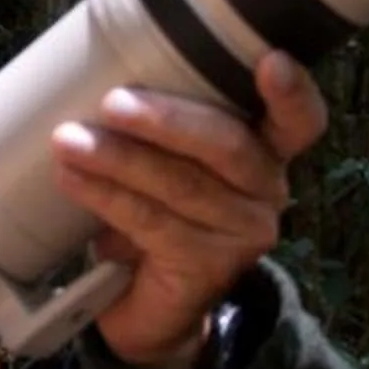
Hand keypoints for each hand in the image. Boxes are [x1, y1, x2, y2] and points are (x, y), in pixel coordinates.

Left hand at [55, 54, 327, 368]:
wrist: (151, 306)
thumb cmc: (157, 210)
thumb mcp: (164, 158)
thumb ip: (157, 120)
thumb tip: (91, 74)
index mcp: (265, 150)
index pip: (300, 120)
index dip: (291, 92)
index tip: (270, 62)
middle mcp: (267, 190)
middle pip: (230, 146)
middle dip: (168, 121)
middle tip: (113, 104)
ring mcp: (243, 233)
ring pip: (182, 185)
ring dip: (120, 158)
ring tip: (69, 141)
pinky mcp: (209, 267)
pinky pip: (154, 223)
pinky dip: (108, 197)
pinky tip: (73, 180)